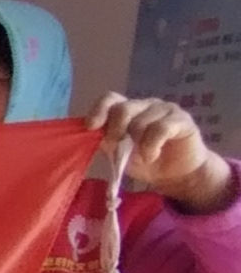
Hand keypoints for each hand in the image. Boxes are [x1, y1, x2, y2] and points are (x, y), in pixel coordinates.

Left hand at [86, 93, 235, 212]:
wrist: (177, 174)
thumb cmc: (146, 161)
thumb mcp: (119, 155)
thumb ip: (107, 142)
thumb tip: (93, 135)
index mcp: (128, 110)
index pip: (110, 99)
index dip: (99, 110)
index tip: (91, 126)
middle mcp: (145, 105)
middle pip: (123, 109)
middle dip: (116, 130)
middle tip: (119, 147)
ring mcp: (165, 110)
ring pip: (140, 122)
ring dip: (137, 145)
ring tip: (143, 157)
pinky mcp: (182, 119)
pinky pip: (160, 129)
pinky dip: (151, 147)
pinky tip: (151, 156)